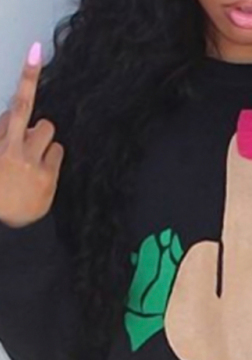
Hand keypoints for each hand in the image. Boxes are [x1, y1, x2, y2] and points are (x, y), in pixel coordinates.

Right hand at [0, 42, 64, 228]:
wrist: (2, 225)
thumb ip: (2, 134)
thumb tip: (14, 118)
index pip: (14, 106)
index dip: (27, 77)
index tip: (35, 52)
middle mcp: (12, 148)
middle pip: (33, 114)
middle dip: (34, 97)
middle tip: (34, 90)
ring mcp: (31, 163)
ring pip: (47, 131)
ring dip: (42, 138)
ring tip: (32, 155)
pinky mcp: (47, 177)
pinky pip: (57, 152)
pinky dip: (51, 156)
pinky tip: (41, 169)